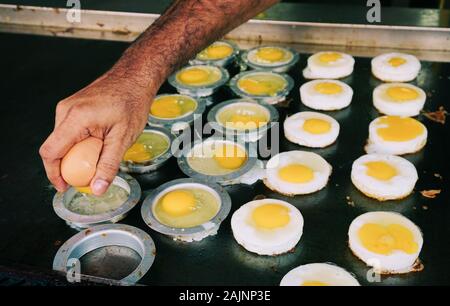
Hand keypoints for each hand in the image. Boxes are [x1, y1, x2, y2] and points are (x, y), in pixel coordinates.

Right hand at [40, 71, 152, 194]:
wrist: (135, 78)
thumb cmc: (132, 101)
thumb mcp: (123, 139)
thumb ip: (109, 165)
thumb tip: (98, 188)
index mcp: (75, 118)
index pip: (50, 152)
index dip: (53, 174)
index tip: (64, 186)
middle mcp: (66, 111)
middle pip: (56, 147)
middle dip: (70, 165)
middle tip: (92, 172)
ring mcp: (68, 107)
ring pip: (64, 140)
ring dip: (78, 153)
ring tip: (102, 151)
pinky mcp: (73, 107)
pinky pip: (70, 131)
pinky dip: (81, 142)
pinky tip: (100, 141)